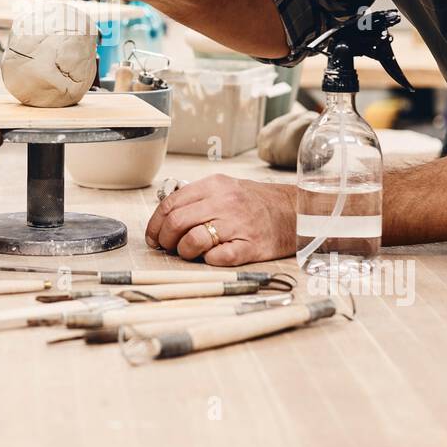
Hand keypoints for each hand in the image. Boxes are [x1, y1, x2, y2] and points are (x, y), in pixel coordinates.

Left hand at [145, 174, 296, 265]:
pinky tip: (210, 257)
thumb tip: (165, 216)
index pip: (171, 204)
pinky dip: (207, 261)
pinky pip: (217, 258)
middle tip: (167, 247)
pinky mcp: (249, 247)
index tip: (153, 236)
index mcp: (214, 186)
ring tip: (189, 252)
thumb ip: (197, 197)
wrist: (294, 212)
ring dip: (183, 252)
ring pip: (193, 241)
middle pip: (177, 222)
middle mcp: (224, 203)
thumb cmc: (255, 203)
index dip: (155, 223)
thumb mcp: (225, 188)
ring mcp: (237, 225)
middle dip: (165, 239)